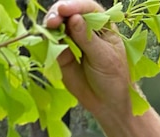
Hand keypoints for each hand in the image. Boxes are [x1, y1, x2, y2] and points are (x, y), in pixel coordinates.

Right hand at [43, 0, 132, 118]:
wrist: (107, 103)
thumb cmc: (113, 79)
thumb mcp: (104, 58)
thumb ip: (88, 39)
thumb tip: (74, 19)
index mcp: (104, 26)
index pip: (89, 8)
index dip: (76, 6)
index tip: (64, 9)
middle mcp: (86, 29)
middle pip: (69, 12)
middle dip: (59, 13)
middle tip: (53, 21)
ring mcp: (72, 39)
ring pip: (58, 24)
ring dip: (50, 24)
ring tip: (49, 28)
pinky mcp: (61, 52)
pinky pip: (51, 41)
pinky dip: (46, 38)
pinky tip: (46, 40)